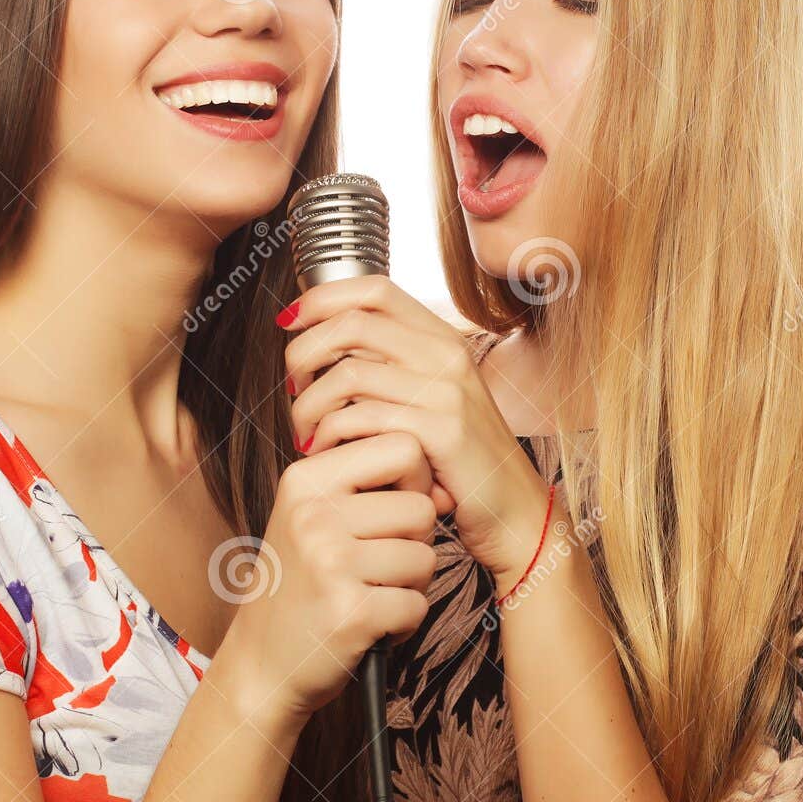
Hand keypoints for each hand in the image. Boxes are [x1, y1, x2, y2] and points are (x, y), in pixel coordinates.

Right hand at [220, 432, 437, 726]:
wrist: (260, 664)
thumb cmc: (299, 585)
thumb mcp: (314, 517)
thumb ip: (370, 487)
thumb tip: (448, 488)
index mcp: (305, 480)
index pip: (402, 447)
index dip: (414, 482)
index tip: (390, 513)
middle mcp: (314, 514)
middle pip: (421, 507)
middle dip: (414, 542)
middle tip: (376, 566)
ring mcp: (330, 563)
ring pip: (425, 557)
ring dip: (410, 585)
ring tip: (369, 595)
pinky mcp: (350, 612)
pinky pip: (417, 604)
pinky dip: (403, 622)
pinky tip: (369, 625)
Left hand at [279, 276, 551, 586]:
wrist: (513, 512)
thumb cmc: (459, 463)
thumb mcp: (430, 401)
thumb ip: (390, 368)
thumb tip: (324, 343)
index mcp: (442, 339)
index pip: (374, 289)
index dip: (323, 297)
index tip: (289, 322)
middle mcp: (447, 356)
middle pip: (352, 323)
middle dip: (303, 352)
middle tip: (291, 388)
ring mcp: (448, 392)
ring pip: (348, 373)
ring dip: (309, 404)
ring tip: (303, 432)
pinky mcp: (443, 432)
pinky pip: (363, 418)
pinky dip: (329, 434)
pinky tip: (322, 452)